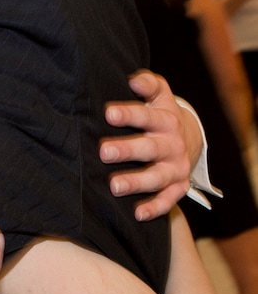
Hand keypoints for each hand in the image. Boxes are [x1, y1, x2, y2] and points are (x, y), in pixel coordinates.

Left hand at [100, 70, 197, 220]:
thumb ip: (148, 84)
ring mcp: (176, 168)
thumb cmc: (160, 113)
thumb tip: (134, 79)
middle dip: (127, 150)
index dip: (129, 114)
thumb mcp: (160, 95)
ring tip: (113, 186)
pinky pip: (167, 201)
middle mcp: (172, 145)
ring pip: (157, 177)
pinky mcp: (178, 188)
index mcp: (166, 119)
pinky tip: (137, 213)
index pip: (147, 116)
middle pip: (150, 148)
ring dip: (136, 181)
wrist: (189, 139)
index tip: (108, 113)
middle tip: (103, 151)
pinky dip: (154, 208)